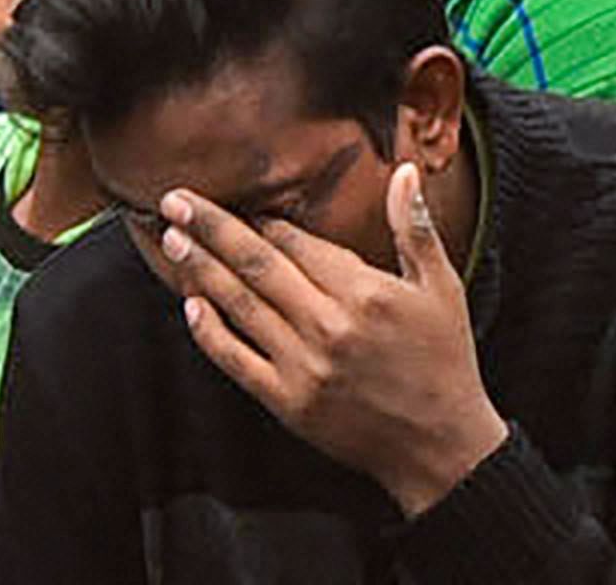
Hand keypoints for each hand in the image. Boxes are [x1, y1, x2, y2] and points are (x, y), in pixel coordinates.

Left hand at [158, 165, 510, 516]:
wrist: (439, 446)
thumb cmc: (443, 359)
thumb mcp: (441, 287)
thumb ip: (414, 227)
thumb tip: (403, 170)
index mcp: (364, 292)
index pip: (298, 243)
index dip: (265, 220)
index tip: (243, 201)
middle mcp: (328, 326)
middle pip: (257, 265)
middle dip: (212, 228)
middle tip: (176, 201)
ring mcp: (304, 367)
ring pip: (240, 306)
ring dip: (201, 269)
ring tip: (172, 239)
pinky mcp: (289, 403)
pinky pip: (237, 362)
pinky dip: (210, 333)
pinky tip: (190, 306)